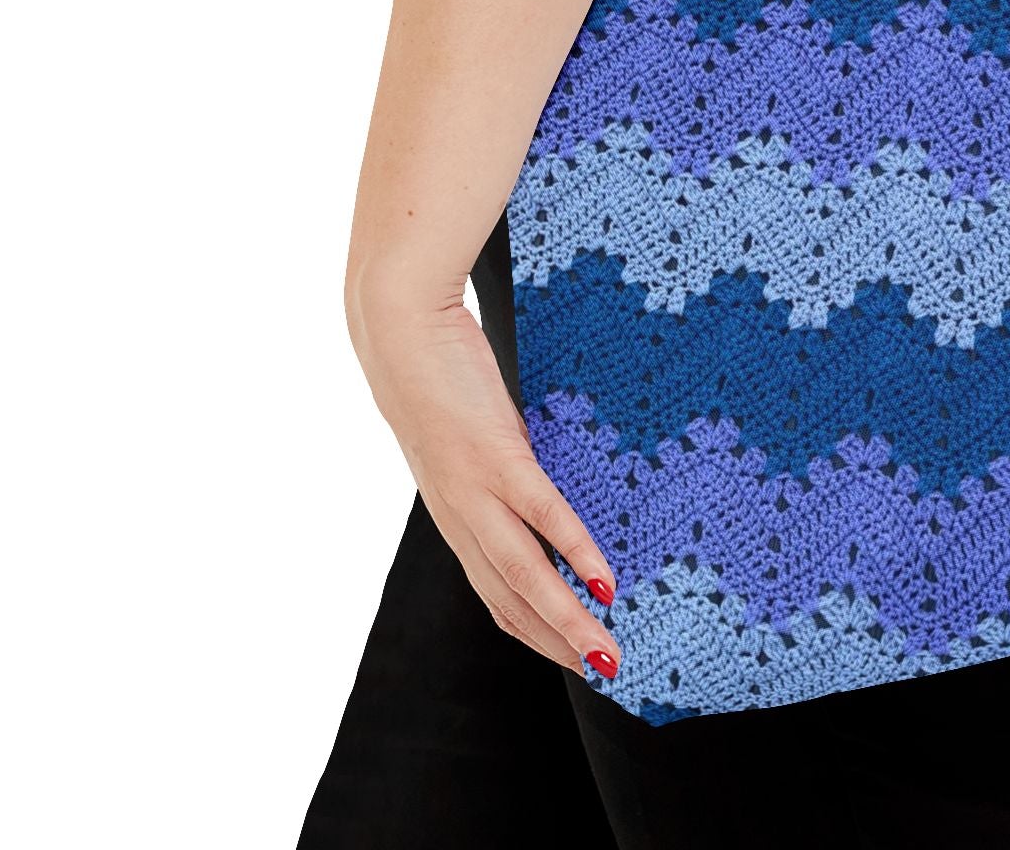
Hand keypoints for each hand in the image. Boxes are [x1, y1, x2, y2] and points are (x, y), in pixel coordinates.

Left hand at [350, 289, 621, 679]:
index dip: (538, 634)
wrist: (400, 333)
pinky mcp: (494, 457)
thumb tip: (546, 476)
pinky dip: (573, 554)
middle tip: (609, 675)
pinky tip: (603, 581)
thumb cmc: (441, 375)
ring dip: (568, 624)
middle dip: (560, 646)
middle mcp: (461, 518)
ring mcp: (475, 492)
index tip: (580, 657)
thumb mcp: (474, 434)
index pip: (498, 596)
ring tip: (609, 653)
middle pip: (511, 603)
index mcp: (458, 516)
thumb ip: (503, 462)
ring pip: (524, 577)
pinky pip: (541, 516)